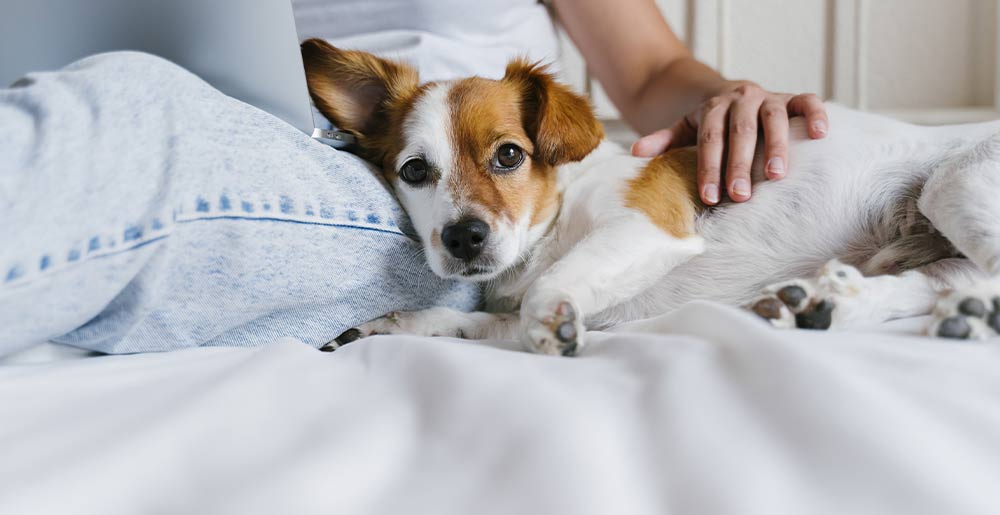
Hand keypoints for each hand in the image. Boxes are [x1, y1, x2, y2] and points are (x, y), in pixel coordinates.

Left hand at [631, 81, 827, 204]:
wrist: (731, 94)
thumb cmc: (709, 124)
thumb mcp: (684, 129)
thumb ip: (664, 140)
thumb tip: (635, 153)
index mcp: (713, 109)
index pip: (709, 140)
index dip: (708, 168)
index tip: (709, 196)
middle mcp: (741, 99)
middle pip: (739, 132)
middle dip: (739, 165)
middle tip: (740, 196)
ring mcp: (769, 98)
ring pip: (774, 119)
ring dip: (776, 146)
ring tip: (776, 176)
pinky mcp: (792, 98)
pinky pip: (808, 101)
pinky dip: (815, 114)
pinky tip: (820, 134)